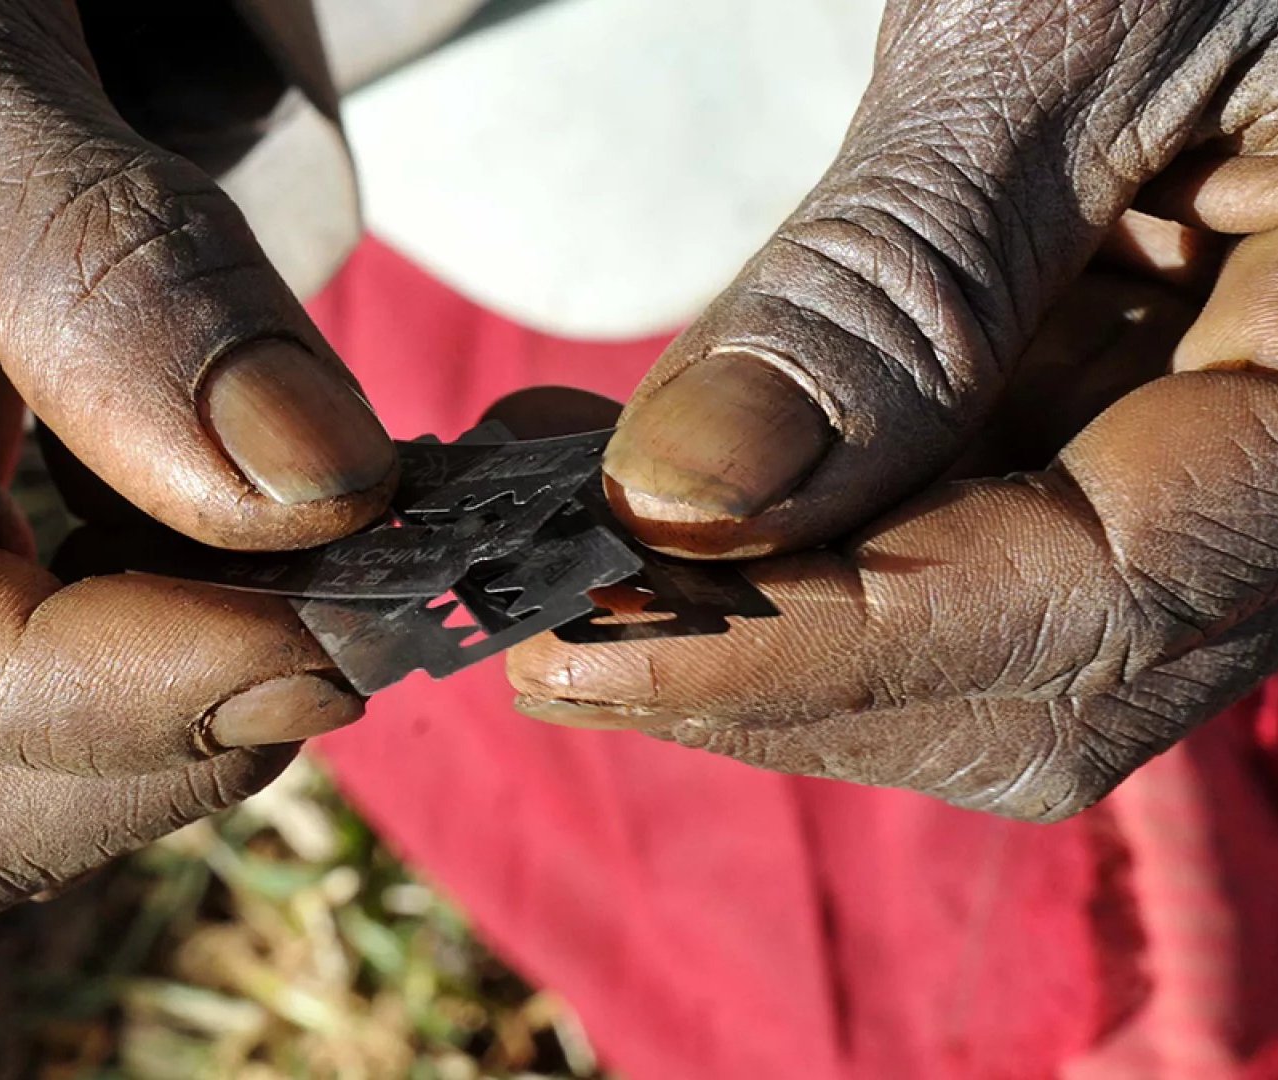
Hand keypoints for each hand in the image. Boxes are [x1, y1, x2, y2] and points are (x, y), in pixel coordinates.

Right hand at [0, 0, 391, 932]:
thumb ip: (102, 268)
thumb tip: (313, 483)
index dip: (87, 695)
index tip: (314, 644)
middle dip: (134, 744)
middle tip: (339, 624)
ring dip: (161, 713)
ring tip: (309, 576)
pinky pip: (12, 670)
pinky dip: (153, 642)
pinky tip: (241, 541)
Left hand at [510, 0, 1277, 821]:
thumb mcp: (1050, 33)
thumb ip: (888, 283)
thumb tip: (682, 503)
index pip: (1095, 600)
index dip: (820, 649)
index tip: (580, 653)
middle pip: (1033, 672)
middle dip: (765, 670)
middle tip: (536, 625)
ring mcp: (1201, 445)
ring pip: (978, 638)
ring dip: (750, 617)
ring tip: (555, 547)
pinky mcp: (1113, 414)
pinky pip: (955, 534)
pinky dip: (786, 536)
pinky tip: (641, 485)